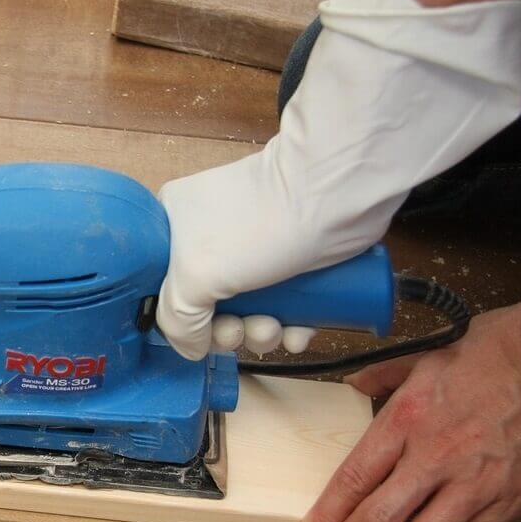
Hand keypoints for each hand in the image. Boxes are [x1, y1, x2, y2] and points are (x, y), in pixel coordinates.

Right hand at [155, 0, 520, 360]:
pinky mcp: (298, 244)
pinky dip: (295, 322)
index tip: (218, 332)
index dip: (195, 324)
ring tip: (289, 325)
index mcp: (180, 229)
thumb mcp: (203, 267)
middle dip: (240, 330)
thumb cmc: (274, 219)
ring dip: (269, 332)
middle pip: (216, 306)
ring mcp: (258, 239)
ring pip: (253, 309)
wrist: (350, 180)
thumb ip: (176, 309)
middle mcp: (215, 233)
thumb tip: (180, 341)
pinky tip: (305, 323)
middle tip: (261, 328)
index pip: (171, 294)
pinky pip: (287, 301)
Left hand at [296, 296, 520, 521]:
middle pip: (377, 521)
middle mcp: (436, 456)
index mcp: (408, 418)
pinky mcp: (511, 499)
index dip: (325, 517)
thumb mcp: (425, 356)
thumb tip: (353, 387)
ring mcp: (476, 482)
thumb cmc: (494, 353)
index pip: (352, 480)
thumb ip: (381, 378)